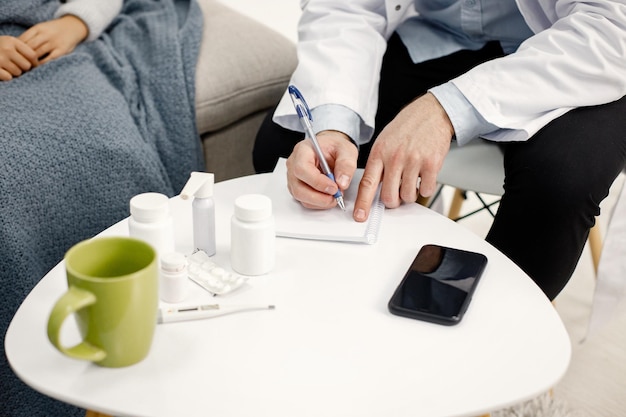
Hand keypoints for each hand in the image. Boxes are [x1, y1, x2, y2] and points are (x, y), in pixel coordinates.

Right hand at [0, 36, 37, 80]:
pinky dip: (6, 77)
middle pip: (27, 66)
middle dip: (24, 68)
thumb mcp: (9, 43)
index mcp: (12, 41)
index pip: (33, 55)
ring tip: (8, 67)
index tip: (32, 65)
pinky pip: (8, 77)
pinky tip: (3, 72)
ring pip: (18, 73)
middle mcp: (6, 49)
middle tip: (17, 66)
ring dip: (15, 73)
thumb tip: (39, 63)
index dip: (35, 62)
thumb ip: (23, 49)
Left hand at [19, 15, 87, 63]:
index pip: (23, 38)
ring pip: (37, 53)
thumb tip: (19, 48)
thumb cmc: (54, 31)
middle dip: (24, 55)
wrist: (73, 27)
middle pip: (29, 46)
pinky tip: (39, 67)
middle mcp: (46, 34)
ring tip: (29, 65)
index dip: (18, 48)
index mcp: (38, 28)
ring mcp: (54, 42)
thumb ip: (32, 36)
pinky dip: (42, 64)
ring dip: (31, 60)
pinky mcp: (62, 50)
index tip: (18, 54)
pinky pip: (49, 59)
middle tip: (22, 62)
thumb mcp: (42, 28)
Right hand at [286, 130, 357, 208]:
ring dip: (319, 201)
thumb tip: (342, 182)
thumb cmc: (334, 147)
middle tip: (336, 196)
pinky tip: (328, 196)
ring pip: (300, 196)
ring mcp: (293, 177)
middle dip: (319, 197)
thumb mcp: (346, 150)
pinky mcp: (297, 187)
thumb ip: (346, 164)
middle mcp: (294, 164)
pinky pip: (304, 200)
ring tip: (334, 196)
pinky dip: (318, 203)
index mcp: (303, 150)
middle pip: (298, 187)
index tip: (334, 187)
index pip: (302, 169)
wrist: (329, 149)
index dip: (317, 182)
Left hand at [353, 93, 453, 221]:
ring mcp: (413, 161)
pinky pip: (426, 190)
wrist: (431, 112)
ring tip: (412, 180)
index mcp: (379, 153)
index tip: (360, 216)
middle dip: (393, 201)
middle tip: (397, 195)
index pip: (367, 183)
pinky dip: (425, 188)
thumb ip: (378, 164)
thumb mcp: (384, 141)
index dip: (363, 203)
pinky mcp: (431, 163)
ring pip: (408, 196)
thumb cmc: (407, 127)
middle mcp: (394, 158)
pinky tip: (424, 176)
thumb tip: (374, 189)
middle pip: (389, 196)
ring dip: (410, 194)